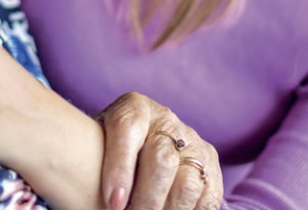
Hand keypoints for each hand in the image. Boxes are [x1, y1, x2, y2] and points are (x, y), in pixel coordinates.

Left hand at [98, 92, 222, 209]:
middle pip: (162, 159)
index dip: (120, 169)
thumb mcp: (96, 146)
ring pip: (188, 181)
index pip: (127, 130)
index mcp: (134, 108)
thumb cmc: (107, 150)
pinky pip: (208, 195)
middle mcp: (166, 120)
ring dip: (170, 209)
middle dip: (147, 199)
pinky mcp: (210, 163)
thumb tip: (107, 197)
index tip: (113, 203)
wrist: (137, 142)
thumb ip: (97, 162)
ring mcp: (192, 140)